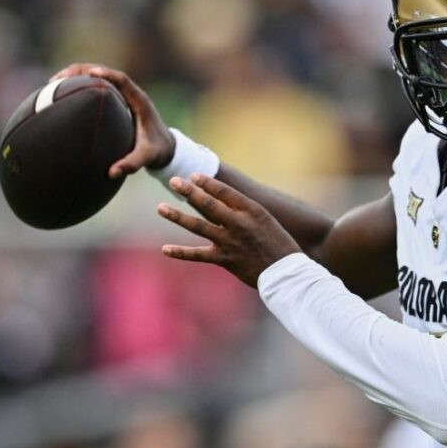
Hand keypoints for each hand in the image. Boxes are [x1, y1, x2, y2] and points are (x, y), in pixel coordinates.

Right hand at [50, 63, 175, 178]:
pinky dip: (79, 86)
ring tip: (53, 83)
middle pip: (105, 73)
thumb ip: (133, 164)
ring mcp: (122, 96)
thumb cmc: (158, 151)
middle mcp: (130, 94)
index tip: (90, 73)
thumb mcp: (147, 157)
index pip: (122, 80)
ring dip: (77, 76)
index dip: (106, 74)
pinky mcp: (116, 101)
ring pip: (98, 78)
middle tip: (57, 79)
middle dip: (81, 71)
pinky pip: (96, 87)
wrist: (167, 147)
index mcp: (139, 101)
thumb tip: (111, 173)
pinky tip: (61, 94)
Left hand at [157, 173, 301, 287]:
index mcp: (251, 211)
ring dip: (177, 216)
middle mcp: (238, 223)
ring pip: (198, 226)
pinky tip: (166, 249)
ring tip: (160, 208)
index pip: (225, 192)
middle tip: (174, 181)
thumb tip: (222, 202)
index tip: (193, 175)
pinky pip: (198, 255)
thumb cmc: (279, 244)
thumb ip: (244, 211)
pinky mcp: (224, 259)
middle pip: (208, 204)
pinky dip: (181, 252)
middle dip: (189, 192)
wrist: (286, 272)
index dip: (207, 183)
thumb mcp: (266, 221)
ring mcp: (229, 242)